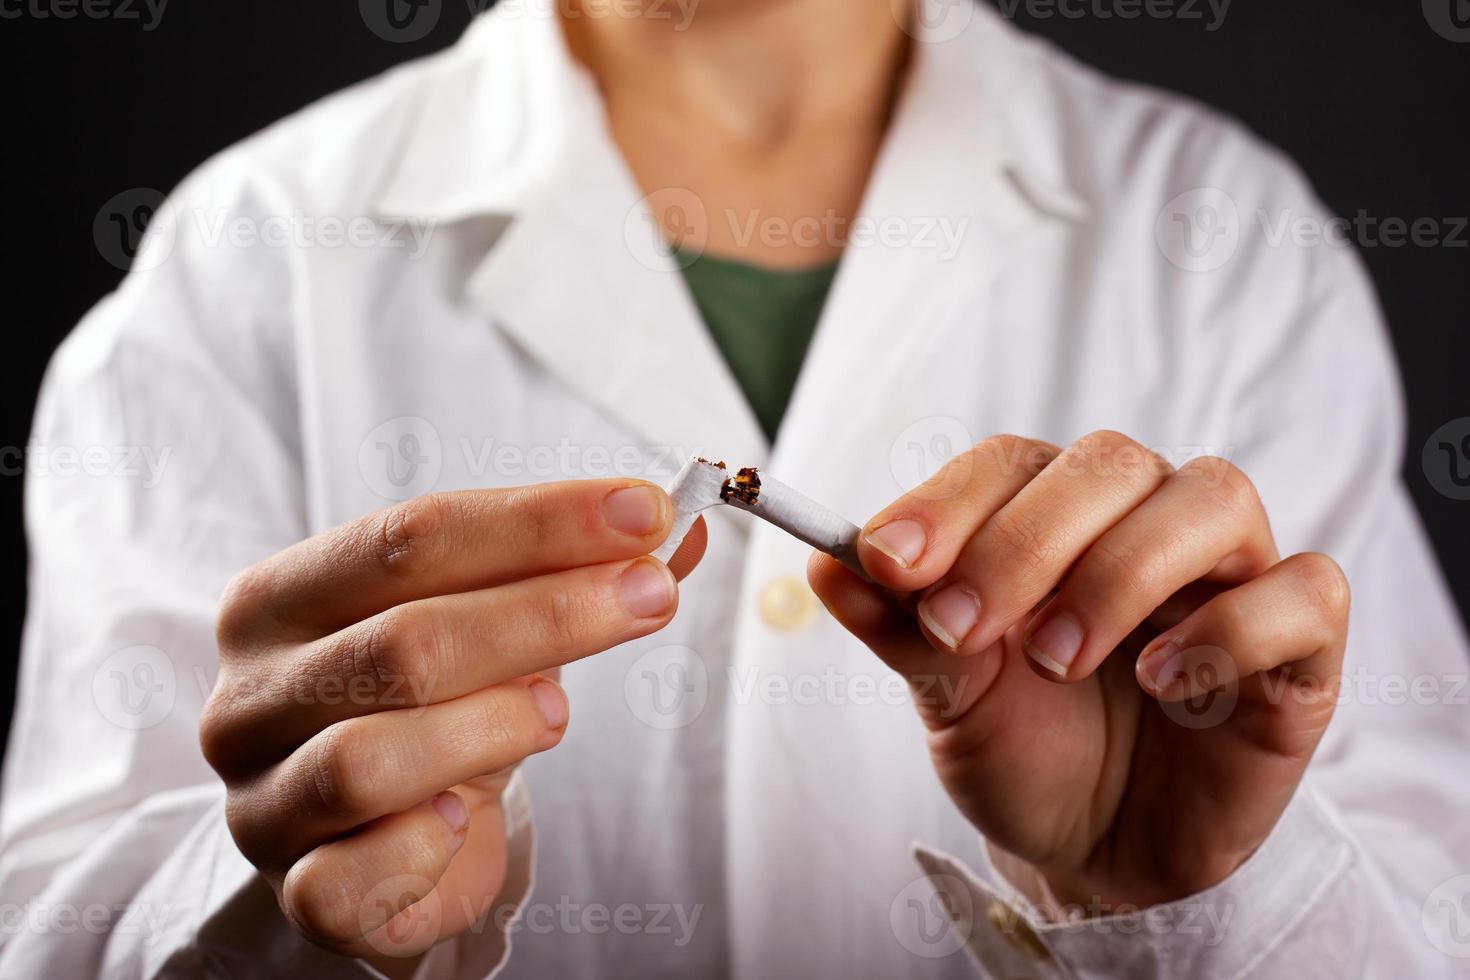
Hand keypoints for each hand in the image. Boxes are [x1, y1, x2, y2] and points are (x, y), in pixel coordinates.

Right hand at [200, 480, 703, 965]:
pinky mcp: (299, 892)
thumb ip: (577, 574)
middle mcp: (252, 694)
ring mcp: (262, 800)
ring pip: (371, 758)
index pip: (408, 536)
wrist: (389, 835)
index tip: (642, 512)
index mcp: (281, 599)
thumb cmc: (435, 707)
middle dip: (547, 613)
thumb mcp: (497, 623)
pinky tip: (467, 821)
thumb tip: (676, 532)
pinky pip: (351, 879)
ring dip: (492, 727)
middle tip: (650, 596)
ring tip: (555, 715)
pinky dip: (427, 848)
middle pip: (403, 639)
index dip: (535, 522)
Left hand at [810, 432, 1348, 909]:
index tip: (886, 562)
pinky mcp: (1300, 649)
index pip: (1012, 462)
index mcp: (1057, 518)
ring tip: (1056, 660)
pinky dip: (1229, 627)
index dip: (949, 502)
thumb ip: (903, 628)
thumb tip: (823, 563)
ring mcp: (1231, 576)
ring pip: (1212, 497)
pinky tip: (1164, 682)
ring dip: (1121, 571)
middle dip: (1025, 540)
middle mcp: (1147, 523)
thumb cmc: (1028, 753)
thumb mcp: (951, 698)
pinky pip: (1303, 591)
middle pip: (1108, 464)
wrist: (1101, 857)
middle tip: (961, 629)